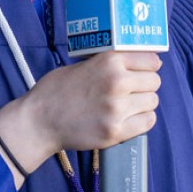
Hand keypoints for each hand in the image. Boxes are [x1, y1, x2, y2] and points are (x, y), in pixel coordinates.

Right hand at [0, 51, 160, 186]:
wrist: (38, 121)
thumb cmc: (56, 91)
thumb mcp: (83, 64)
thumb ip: (109, 63)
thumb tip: (137, 62)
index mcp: (109, 61)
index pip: (151, 60)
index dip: (148, 66)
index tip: (143, 70)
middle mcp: (117, 82)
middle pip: (154, 82)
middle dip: (145, 85)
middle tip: (132, 90)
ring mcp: (117, 109)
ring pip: (152, 102)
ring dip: (142, 104)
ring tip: (126, 105)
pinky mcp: (116, 132)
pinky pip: (147, 122)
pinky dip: (141, 120)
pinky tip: (127, 118)